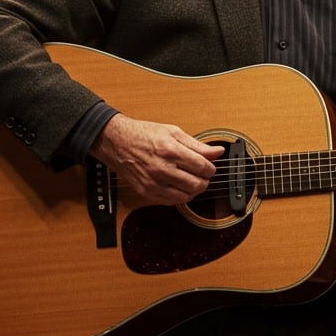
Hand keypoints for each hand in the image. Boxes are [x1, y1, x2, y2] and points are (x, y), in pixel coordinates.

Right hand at [90, 114, 225, 205]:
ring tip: (193, 181)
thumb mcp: (173, 132)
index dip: (211, 168)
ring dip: (194, 190)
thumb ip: (197, 145)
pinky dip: (180, 197)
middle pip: (196, 184)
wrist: (117, 142)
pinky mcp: (146, 192)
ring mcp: (153, 182)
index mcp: (171, 151)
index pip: (202, 166)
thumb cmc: (144, 135)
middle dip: (204, 180)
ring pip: (185, 196)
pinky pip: (171, 202)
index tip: (210, 167)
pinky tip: (180, 187)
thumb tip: (218, 151)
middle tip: (203, 175)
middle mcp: (162, 168)